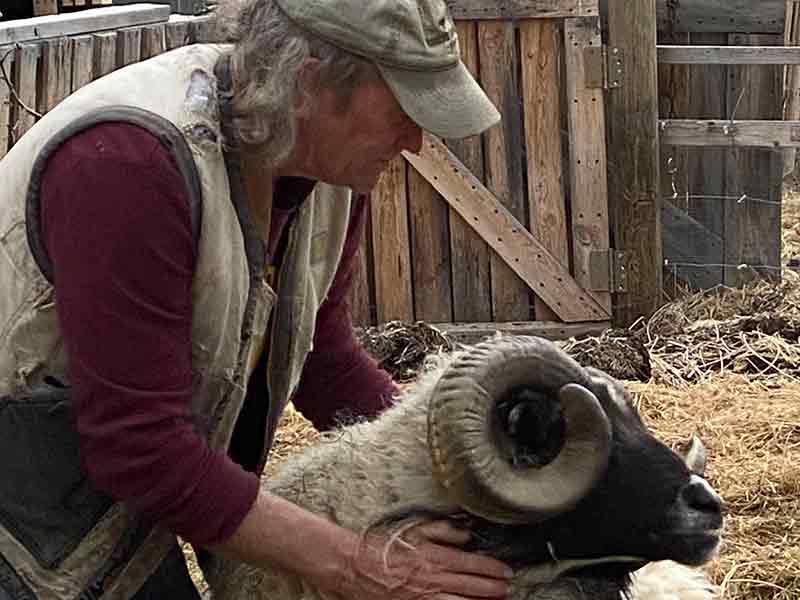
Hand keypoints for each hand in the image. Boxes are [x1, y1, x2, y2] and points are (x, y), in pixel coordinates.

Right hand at [335, 520, 512, 599]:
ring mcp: (425, 597)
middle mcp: (434, 578)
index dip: (493, 568)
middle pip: (472, 585)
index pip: (472, 563)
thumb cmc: (385, 547)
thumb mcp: (414, 530)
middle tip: (508, 587)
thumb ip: (442, 531)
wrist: (358, 566)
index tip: (506, 570)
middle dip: (494, 587)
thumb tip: (466, 535)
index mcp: (435, 556)